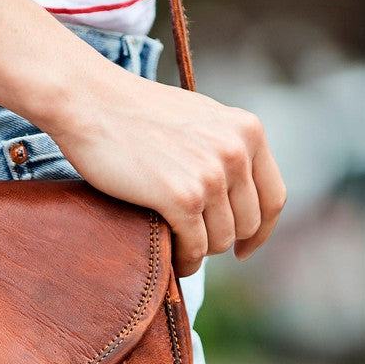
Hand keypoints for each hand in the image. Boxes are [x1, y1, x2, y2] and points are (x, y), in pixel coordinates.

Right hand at [46, 67, 286, 277]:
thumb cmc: (134, 113)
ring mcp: (211, 175)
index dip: (261, 231)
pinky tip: (173, 261)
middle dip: (222, 240)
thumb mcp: (199, 119)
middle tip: (194, 243)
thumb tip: (234, 190)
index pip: (273, 198)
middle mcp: (237, 151)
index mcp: (248, 131)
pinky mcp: (181, 197)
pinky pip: (195, 247)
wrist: (91, 102)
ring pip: (221, 241)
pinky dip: (185, 261)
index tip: (243, 248)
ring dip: (199, 251)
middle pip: (247, 224)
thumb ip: (224, 147)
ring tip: (177, 249)